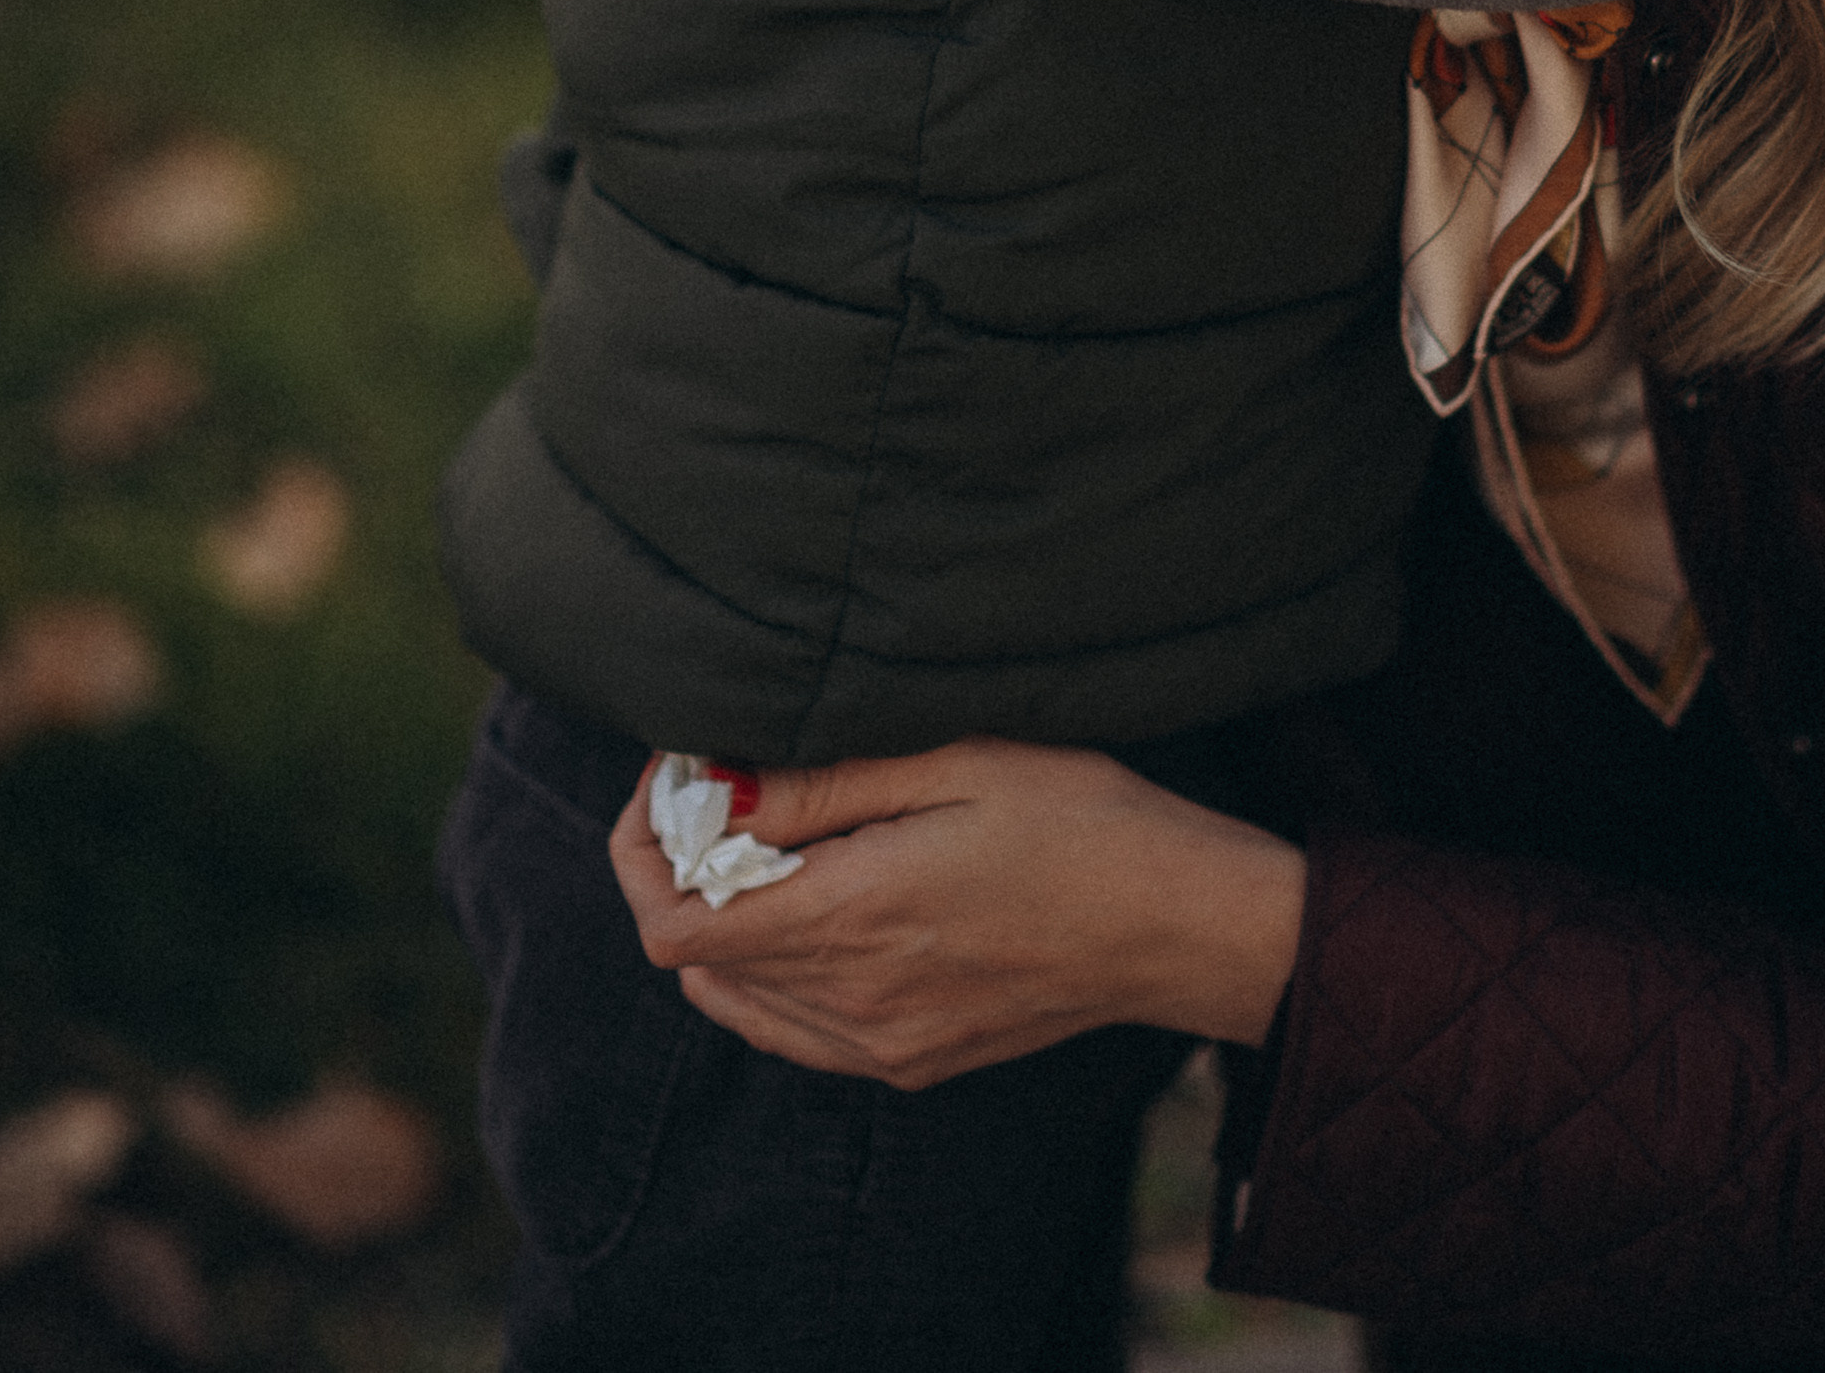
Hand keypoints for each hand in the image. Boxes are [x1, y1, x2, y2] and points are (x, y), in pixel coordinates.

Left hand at [607, 740, 1304, 1088]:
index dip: (647, 849)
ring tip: (785, 839)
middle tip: (735, 787)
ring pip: (739, 997)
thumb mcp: (954, 760)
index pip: (671, 923)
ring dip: (730, 920)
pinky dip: (775, 970)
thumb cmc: (1079, 820)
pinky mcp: (912, 1064)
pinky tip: (825, 905)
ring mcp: (880, 1046)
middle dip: (688, 867)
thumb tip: (715, 790)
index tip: (678, 780)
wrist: (1178, 924)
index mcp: (854, 919)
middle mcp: (851, 1002)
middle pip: (696, 957)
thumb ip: (823, 782)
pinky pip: (795, 1029)